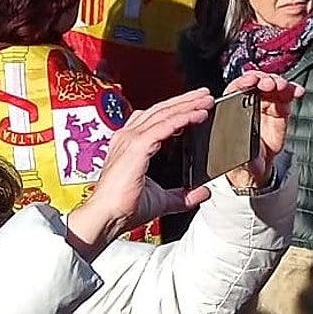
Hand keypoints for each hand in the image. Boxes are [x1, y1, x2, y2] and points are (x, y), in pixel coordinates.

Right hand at [66, 88, 214, 260]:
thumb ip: (182, 195)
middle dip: (185, 101)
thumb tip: (202, 192)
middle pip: (161, 110)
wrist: (107, 218)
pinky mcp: (136, 146)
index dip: (176, 109)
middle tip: (205, 95)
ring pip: (164, 114)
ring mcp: (130, 140)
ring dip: (187, 105)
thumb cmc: (123, 209)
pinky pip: (164, 126)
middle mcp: (128, 138)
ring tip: (206, 100)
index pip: (155, 118)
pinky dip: (183, 118)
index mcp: (130, 145)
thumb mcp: (161, 199)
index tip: (196, 105)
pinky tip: (198, 115)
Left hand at [222, 72, 303, 189]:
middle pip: (256, 82)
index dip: (244, 82)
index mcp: (231, 108)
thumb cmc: (240, 159)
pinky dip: (292, 90)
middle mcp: (248, 102)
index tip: (252, 81)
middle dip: (264, 80)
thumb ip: (237, 146)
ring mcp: (265, 103)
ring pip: (272, 85)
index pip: (236, 88)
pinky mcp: (280, 108)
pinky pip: (287, 95)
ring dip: (279, 83)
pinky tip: (297, 91)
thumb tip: (241, 138)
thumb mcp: (234, 155)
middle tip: (270, 84)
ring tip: (284, 87)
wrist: (256, 167)